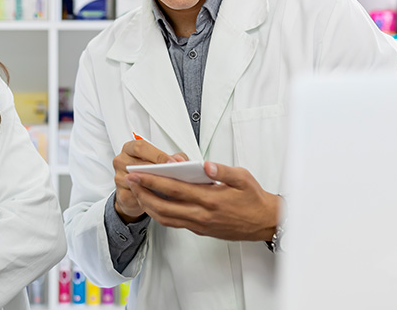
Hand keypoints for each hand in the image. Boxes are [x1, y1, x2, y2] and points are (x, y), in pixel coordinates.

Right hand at [112, 139, 188, 222]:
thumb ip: (172, 157)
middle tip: (173, 175)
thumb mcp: (160, 161)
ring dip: (153, 185)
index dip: (158, 155)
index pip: (141, 148)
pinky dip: (149, 198)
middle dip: (158, 170)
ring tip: (169, 187)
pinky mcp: (121, 194)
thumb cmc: (148, 172)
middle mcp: (121, 161)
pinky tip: (161, 198)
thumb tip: (181, 160)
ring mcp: (119, 177)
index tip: (172, 162)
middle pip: (138, 164)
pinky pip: (136, 196)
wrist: (133, 191)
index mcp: (130, 148)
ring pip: (136, 181)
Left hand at [125, 161, 279, 240]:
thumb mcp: (243, 178)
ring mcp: (200, 225)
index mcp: (210, 199)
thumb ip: (222, 171)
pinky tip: (155, 204)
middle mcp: (202, 215)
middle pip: (163, 206)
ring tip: (138, 192)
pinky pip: (175, 223)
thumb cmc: (254, 198)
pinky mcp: (201, 230)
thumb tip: (205, 165)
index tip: (137, 173)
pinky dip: (161, 214)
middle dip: (143, 193)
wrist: (266, 222)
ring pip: (166, 219)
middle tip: (130, 181)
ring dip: (148, 206)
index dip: (152, 181)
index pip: (174, 189)